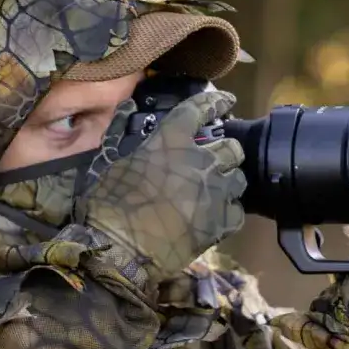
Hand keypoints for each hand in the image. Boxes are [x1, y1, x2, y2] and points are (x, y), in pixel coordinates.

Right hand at [74, 89, 246, 282]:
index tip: (227, 100)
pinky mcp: (221, 222)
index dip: (216, 101)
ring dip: (229, 181)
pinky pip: (237, 212)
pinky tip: (218, 217)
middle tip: (214, 161)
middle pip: (232, 147)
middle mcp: (201, 160)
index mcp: (172, 141)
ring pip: (239, 178)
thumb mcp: (115, 162)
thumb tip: (132, 114)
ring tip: (217, 191)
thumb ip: (129, 137)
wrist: (120, 248)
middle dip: (225, 151)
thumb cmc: (109, 203)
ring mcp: (215, 192)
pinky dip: (229, 212)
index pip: (201, 109)